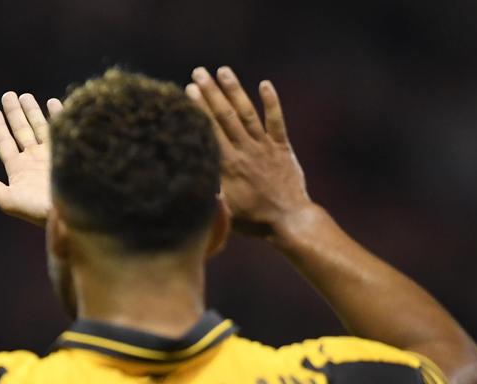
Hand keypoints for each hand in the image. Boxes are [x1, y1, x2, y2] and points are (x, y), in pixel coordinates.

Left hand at [0, 91, 61, 226]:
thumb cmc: (38, 211)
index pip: (5, 143)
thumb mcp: (7, 199)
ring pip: (39, 127)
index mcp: (19, 170)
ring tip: (26, 96)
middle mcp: (34, 161)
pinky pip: (61, 129)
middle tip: (8, 94)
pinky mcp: (70, 152)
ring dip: (33, 111)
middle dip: (15, 113)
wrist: (72, 215)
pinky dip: (57, 115)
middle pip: (22, 131)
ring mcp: (52, 156)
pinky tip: (53, 102)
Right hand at [187, 66, 313, 238]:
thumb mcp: (223, 211)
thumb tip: (186, 177)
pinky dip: (271, 102)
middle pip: (225, 116)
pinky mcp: (282, 147)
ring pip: (247, 113)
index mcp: (229, 165)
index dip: (199, 108)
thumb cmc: (253, 220)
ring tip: (223, 71)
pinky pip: (276, 121)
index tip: (188, 90)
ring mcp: (265, 147)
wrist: (289, 220)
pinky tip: (264, 84)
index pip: (210, 130)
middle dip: (211, 92)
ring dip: (235, 90)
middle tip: (198, 72)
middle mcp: (246, 150)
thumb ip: (207, 192)